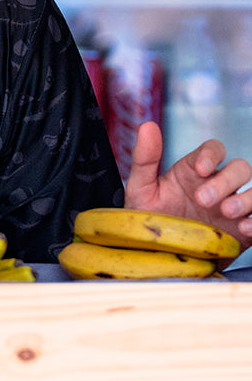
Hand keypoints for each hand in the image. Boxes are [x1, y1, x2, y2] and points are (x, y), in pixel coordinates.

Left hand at [124, 120, 251, 255]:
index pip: (214, 149)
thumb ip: (144, 159)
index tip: (201, 169)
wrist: (155, 254)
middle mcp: (217, 185)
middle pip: (240, 168)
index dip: (212, 154)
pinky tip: (245, 229)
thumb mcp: (141, 189)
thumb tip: (147, 126)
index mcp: (194, 171)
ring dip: (247, 199)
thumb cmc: (149, 218)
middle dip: (226, 180)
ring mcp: (232, 207)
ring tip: (226, 213)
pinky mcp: (242, 231)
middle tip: (202, 199)